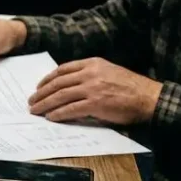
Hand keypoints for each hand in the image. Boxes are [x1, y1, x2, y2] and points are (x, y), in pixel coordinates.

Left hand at [28, 58, 161, 124]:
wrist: (149, 98)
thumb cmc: (132, 88)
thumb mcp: (109, 72)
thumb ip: (90, 76)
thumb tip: (70, 88)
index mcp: (93, 63)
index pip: (63, 69)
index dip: (48, 78)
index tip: (39, 86)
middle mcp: (90, 73)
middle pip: (58, 82)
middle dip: (42, 93)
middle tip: (31, 100)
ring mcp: (92, 88)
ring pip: (60, 95)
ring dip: (45, 104)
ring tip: (35, 110)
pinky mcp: (95, 103)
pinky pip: (70, 109)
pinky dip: (58, 113)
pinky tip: (51, 117)